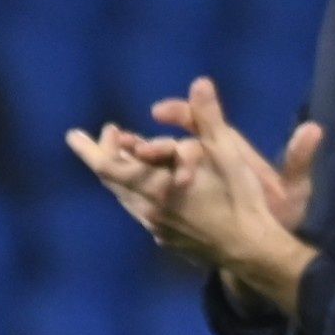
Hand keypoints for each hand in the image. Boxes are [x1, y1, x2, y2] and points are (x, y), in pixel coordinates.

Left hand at [63, 79, 318, 308]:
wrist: (253, 252)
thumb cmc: (242, 200)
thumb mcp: (229, 154)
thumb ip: (210, 118)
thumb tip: (200, 82)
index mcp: (158, 187)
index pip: (109, 168)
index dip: (92, 149)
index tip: (81, 133)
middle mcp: (150, 210)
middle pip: (112, 182)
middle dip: (103, 155)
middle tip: (104, 136)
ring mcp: (157, 228)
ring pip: (126, 199)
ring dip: (122, 175)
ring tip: (125, 155)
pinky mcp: (167, 240)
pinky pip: (142, 213)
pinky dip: (137, 193)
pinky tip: (148, 187)